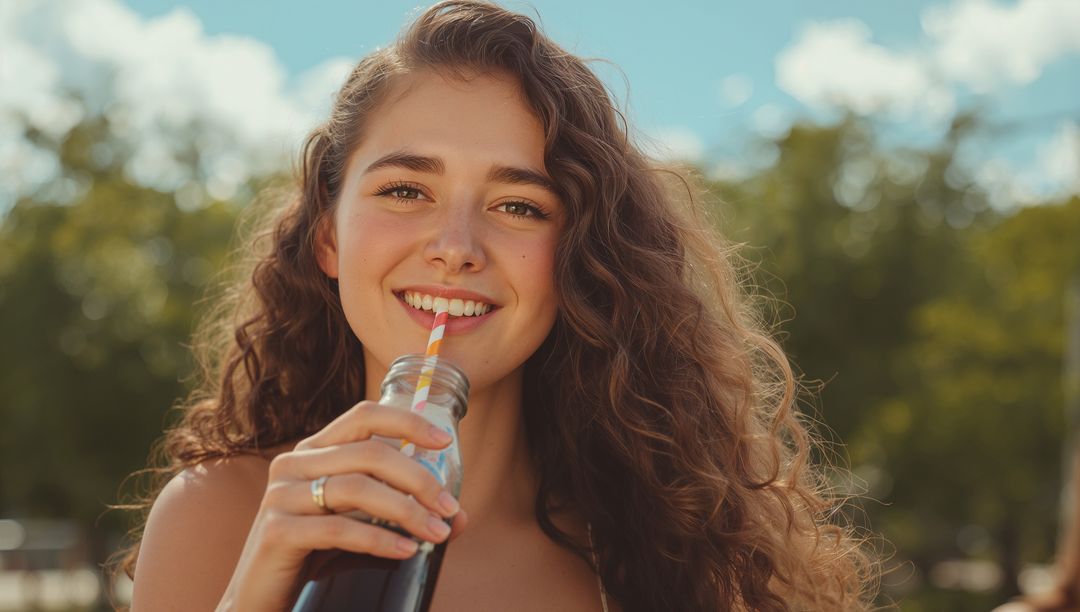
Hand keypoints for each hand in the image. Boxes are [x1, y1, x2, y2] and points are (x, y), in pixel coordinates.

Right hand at [217, 400, 467, 610]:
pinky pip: (337, 529)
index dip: (407, 421)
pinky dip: (378, 540)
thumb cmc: (316, 558)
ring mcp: (281, 496)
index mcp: (315, 451)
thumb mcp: (363, 528)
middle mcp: (294, 463)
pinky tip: (406, 551)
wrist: (260, 600)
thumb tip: (461, 517)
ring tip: (437, 533)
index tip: (445, 441)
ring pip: (357, 488)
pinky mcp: (276, 532)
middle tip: (450, 507)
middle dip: (419, 478)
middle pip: (368, 452)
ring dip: (406, 511)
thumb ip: (405, 517)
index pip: (364, 416)